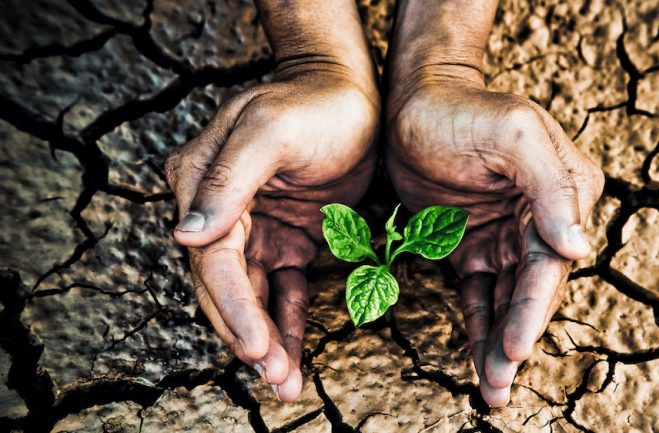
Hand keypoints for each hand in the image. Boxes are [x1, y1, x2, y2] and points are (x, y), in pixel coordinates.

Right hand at [164, 68, 377, 401]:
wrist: (350, 92)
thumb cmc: (312, 103)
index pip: (211, 258)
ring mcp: (253, 227)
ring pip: (252, 295)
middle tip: (274, 379)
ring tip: (284, 383)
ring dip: (266, 338)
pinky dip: (286, 321)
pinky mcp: (285, 237)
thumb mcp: (269, 130)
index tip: (255, 349)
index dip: (231, 307)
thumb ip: (228, 179)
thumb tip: (184, 237)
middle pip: (226, 286)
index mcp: (203, 182)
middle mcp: (221, 210)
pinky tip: (292, 355)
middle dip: (248, 335)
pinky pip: (282, 288)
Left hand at [385, 71, 603, 406]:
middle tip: (500, 386)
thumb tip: (578, 249)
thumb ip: (551, 187)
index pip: (550, 263)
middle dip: (517, 338)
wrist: (416, 101)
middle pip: (531, 291)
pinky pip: (479, 294)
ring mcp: (506, 236)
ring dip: (499, 344)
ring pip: (506, 300)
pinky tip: (480, 360)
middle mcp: (540, 220)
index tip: (515, 348)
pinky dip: (479, 326)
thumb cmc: (464, 111)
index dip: (533, 308)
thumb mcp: (513, 134)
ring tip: (492, 390)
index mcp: (563, 193)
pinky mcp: (472, 246)